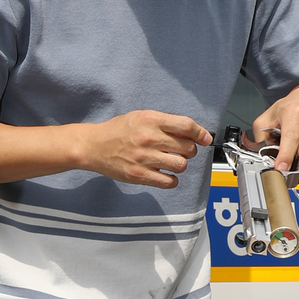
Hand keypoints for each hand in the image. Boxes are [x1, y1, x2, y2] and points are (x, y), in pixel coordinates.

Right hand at [74, 110, 213, 189]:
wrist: (93, 145)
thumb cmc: (118, 130)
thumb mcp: (141, 117)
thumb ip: (165, 123)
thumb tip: (192, 132)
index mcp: (151, 120)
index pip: (186, 126)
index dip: (201, 133)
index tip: (205, 139)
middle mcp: (149, 138)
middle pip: (187, 148)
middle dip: (189, 150)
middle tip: (181, 151)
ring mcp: (144, 158)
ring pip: (180, 165)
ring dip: (180, 165)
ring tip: (172, 162)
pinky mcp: (139, 174)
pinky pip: (168, 181)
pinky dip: (172, 180)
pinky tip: (165, 174)